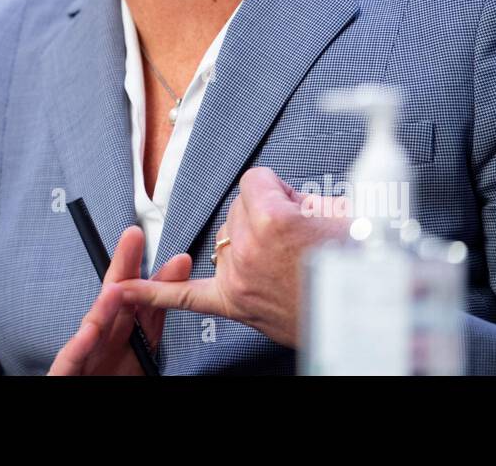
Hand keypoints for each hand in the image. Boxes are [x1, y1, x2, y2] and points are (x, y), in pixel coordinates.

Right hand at [48, 225, 191, 374]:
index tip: (180, 262)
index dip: (159, 281)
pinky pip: (71, 360)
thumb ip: (151, 328)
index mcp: (123, 336)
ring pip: (92, 326)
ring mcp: (83, 355)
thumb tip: (177, 297)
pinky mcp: (66, 374)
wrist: (81, 407)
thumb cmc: (106, 380)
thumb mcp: (140, 357)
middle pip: (113, 300)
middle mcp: (102, 339)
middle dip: (124, 267)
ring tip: (118, 287)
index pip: (142, 303)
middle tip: (135, 236)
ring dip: (104, 305)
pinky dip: (79, 345)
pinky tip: (90, 330)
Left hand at [116, 166, 350, 347]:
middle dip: (263, 214)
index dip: (278, 192)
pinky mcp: (235, 303)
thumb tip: (281, 194)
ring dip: (246, 240)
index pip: (254, 181)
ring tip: (284, 259)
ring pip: (225, 238)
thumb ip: (298, 195)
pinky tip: (128, 289)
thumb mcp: (338, 210)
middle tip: (297, 236)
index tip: (296, 205)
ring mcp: (238, 277)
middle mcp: (248, 247)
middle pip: (238, 209)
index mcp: (273, 219)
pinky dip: (155, 293)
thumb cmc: (358, 262)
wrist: (368, 313)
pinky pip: (185, 296)